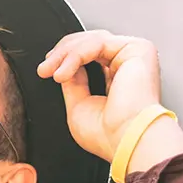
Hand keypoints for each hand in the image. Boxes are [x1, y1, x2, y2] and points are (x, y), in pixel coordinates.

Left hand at [36, 30, 182, 161]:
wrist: (126, 141)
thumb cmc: (109, 136)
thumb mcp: (78, 105)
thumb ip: (73, 82)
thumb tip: (65, 65)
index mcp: (119, 80)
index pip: (90, 57)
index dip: (66, 58)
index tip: (46, 69)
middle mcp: (129, 67)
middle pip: (90, 44)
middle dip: (62, 53)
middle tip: (44, 69)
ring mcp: (134, 57)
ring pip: (91, 41)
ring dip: (64, 54)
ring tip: (50, 71)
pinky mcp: (138, 49)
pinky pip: (97, 42)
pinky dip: (75, 55)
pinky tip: (63, 72)